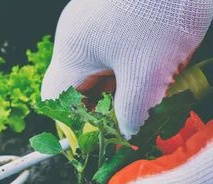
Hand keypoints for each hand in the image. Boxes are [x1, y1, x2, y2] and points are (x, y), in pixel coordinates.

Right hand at [41, 0, 212, 138]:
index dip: (73, 123)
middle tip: (134, 112)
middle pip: (79, 83)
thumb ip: (133, 112)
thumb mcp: (149, 72)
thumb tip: (127, 137)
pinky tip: (158, 58)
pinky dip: (131, 60)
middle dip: (105, 103)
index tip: (99, 136)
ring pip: (100, 65)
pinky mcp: (112, 8)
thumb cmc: (160, 9)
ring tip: (154, 82)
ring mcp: (91, 18)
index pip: (56, 100)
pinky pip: (114, 45)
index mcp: (72, 51)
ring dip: (122, 80)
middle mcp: (75, 34)